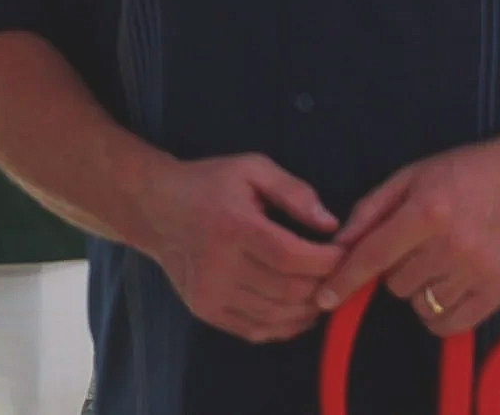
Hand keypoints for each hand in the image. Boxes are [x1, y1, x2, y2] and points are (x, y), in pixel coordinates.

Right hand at [145, 153, 343, 342]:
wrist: (156, 209)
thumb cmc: (208, 185)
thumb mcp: (251, 169)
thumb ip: (293, 191)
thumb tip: (331, 225)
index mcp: (234, 226)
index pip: (293, 258)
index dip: (328, 262)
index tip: (343, 253)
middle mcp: (220, 265)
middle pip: (290, 291)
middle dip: (324, 285)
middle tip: (337, 274)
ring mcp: (211, 293)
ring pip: (278, 316)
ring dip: (309, 308)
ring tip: (321, 291)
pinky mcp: (206, 310)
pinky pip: (257, 330)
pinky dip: (286, 326)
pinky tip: (297, 310)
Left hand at [314, 136, 499, 336]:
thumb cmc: (462, 173)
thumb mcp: (410, 177)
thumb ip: (371, 210)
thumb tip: (339, 244)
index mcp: (427, 212)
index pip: (373, 256)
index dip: (344, 279)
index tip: (324, 298)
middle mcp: (453, 246)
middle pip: (395, 284)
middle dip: (395, 269)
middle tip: (415, 247)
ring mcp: (479, 271)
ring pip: (420, 304)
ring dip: (419, 289)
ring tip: (437, 262)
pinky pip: (452, 324)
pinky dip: (440, 313)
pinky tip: (447, 288)